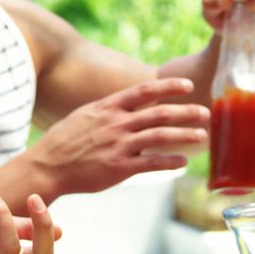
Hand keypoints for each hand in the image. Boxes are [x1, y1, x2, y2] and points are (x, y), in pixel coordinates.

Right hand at [32, 78, 209, 194]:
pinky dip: (170, 161)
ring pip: (160, 136)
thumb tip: (129, 104)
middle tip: (206, 112)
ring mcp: (118, 145)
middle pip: (159, 113)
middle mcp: (116, 123)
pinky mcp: (119, 167)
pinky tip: (183, 161)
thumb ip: (109, 109)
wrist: (48, 165)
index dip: (169, 87)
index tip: (188, 86)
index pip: (144, 91)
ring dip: (185, 135)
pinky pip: (152, 163)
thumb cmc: (65, 140)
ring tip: (202, 136)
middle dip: (186, 112)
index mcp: (108, 107)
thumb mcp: (85, 115)